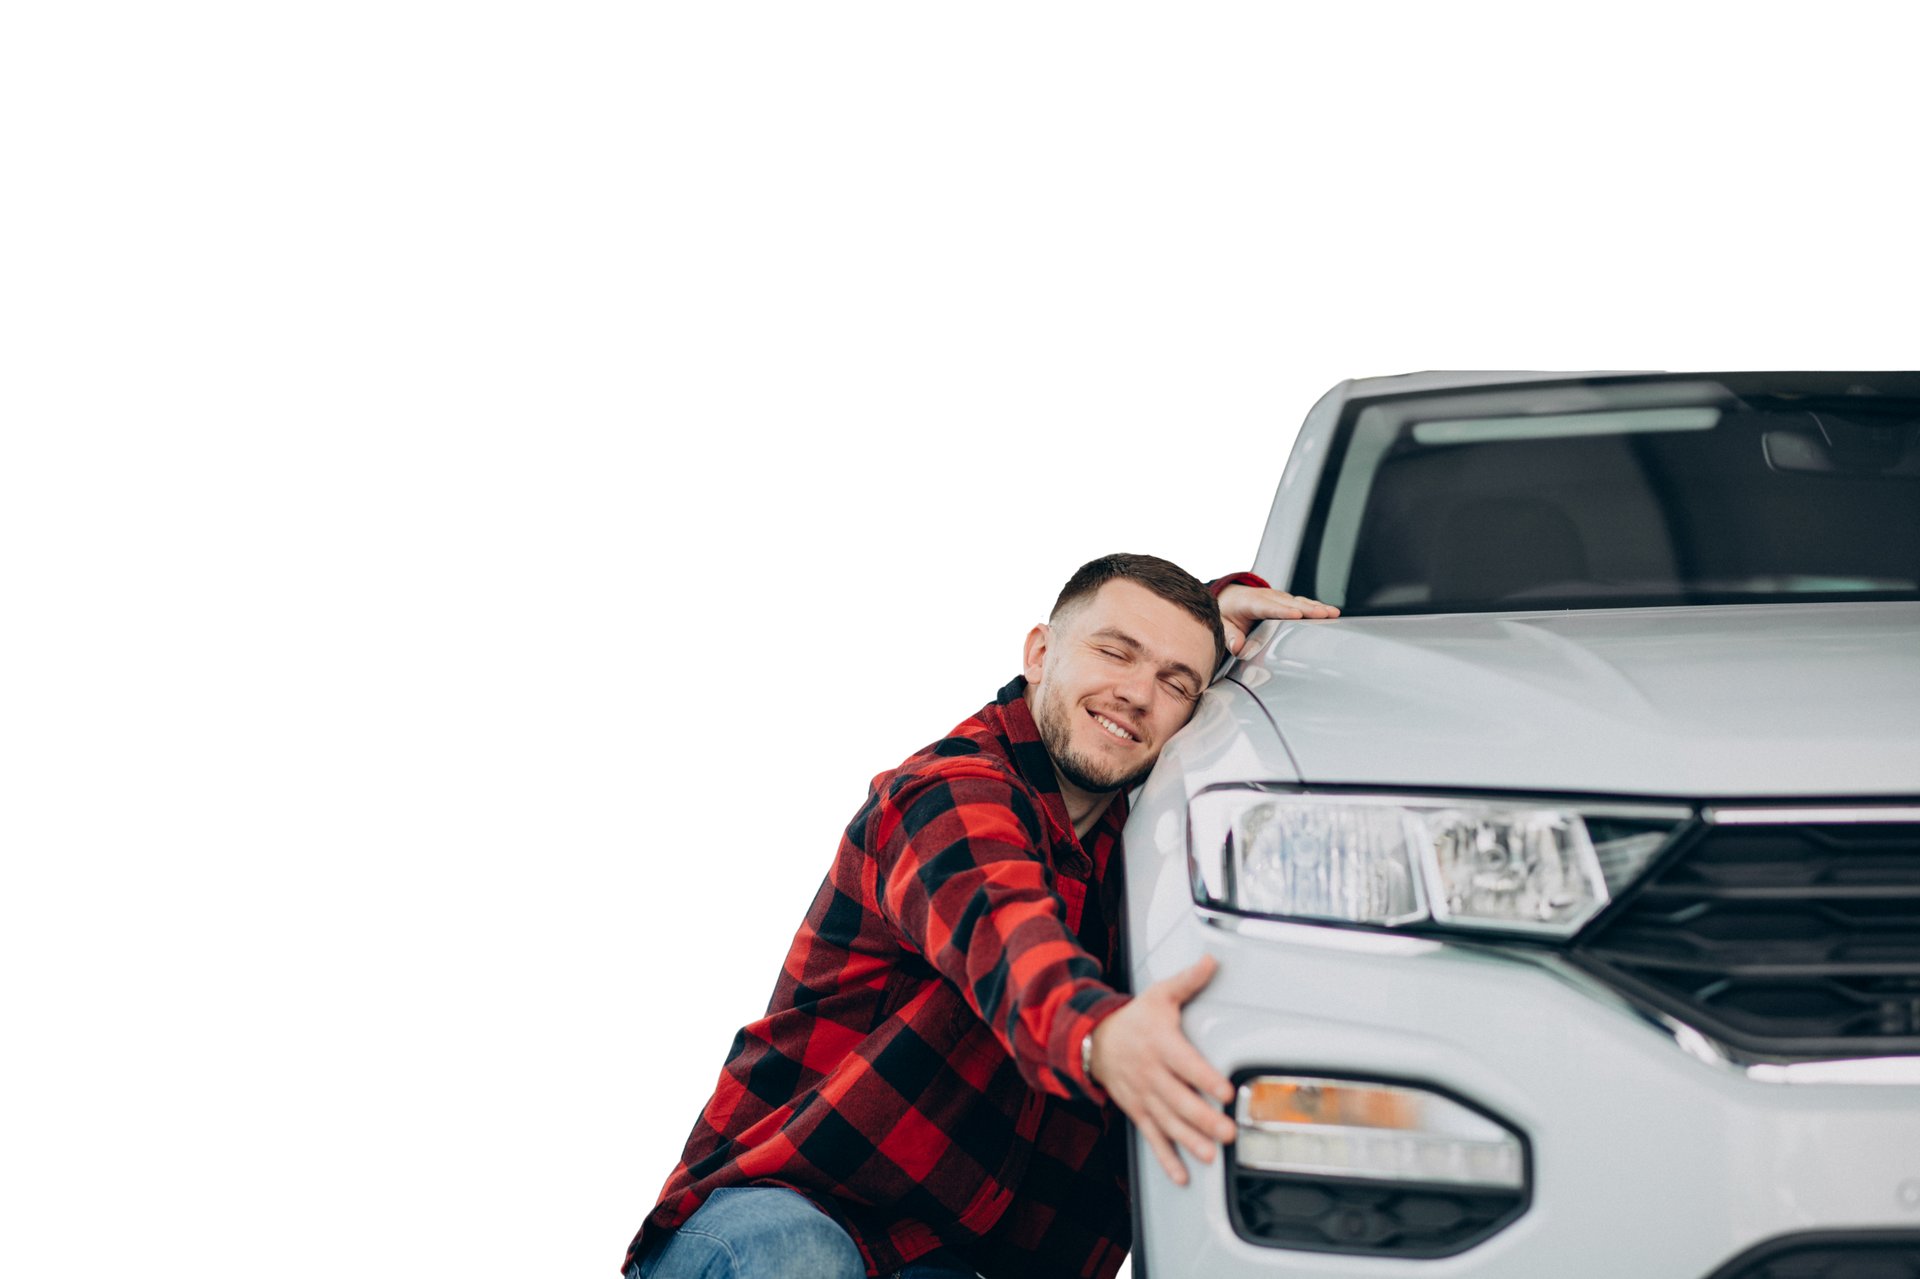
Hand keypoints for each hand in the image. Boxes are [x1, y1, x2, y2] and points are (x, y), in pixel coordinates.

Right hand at [1088, 955, 1236, 1186]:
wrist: (1091, 1039)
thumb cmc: (1134, 1018)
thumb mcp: (1159, 995)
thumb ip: (1188, 981)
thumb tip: (1213, 961)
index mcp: (1160, 1043)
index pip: (1185, 1062)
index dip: (1205, 1077)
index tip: (1225, 1091)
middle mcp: (1150, 1073)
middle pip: (1179, 1099)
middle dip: (1203, 1118)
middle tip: (1226, 1132)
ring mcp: (1142, 1095)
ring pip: (1167, 1122)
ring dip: (1189, 1141)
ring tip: (1209, 1155)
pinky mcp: (1137, 1111)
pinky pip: (1151, 1137)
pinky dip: (1165, 1158)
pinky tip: (1181, 1175)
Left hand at [1216, 583, 1339, 653]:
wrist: (1231, 597)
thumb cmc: (1227, 612)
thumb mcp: (1222, 624)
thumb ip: (1230, 636)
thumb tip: (1237, 648)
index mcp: (1250, 602)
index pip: (1268, 607)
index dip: (1282, 611)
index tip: (1296, 615)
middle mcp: (1267, 597)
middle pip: (1289, 603)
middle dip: (1307, 608)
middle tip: (1324, 613)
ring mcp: (1278, 598)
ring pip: (1299, 601)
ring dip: (1316, 607)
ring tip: (1333, 613)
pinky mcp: (1286, 602)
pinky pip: (1302, 603)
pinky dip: (1316, 607)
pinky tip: (1331, 613)